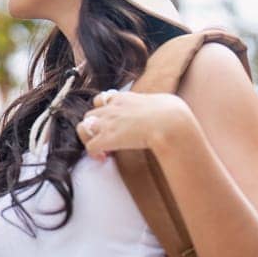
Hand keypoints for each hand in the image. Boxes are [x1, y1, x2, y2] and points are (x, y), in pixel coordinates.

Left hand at [76, 90, 190, 161]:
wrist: (170, 123)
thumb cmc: (173, 114)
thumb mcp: (163, 101)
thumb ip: (157, 104)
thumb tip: (168, 106)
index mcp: (124, 98)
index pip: (102, 99)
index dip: (103, 111)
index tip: (111, 122)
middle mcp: (111, 108)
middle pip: (90, 115)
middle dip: (94, 128)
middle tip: (106, 139)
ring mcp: (107, 123)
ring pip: (83, 128)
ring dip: (89, 139)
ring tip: (101, 150)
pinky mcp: (106, 138)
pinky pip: (90, 146)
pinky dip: (94, 153)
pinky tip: (104, 158)